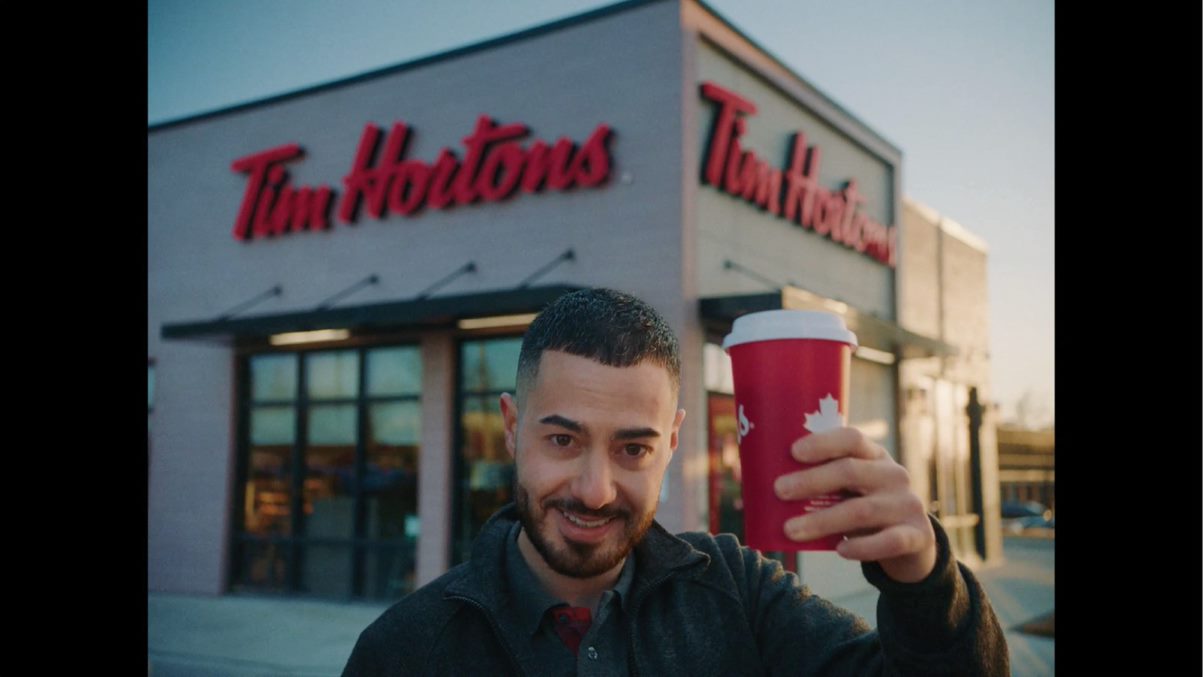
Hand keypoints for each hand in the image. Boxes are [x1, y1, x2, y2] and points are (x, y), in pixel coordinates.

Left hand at [773, 427, 936, 582]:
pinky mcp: (917, 535)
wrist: (911, 543)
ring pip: (861, 510)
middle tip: (780, 491)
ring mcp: (908, 504)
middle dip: (811, 481)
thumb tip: (766, 488)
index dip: (823, 443)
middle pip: (851, 471)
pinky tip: (840, 550)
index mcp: (874, 456)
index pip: (851, 438)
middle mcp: (894, 475)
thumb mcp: (850, 489)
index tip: (793, 452)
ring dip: (822, 521)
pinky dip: (862, 546)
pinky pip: (888, 541)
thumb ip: (823, 483)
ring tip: (791, 530)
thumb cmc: (864, 508)